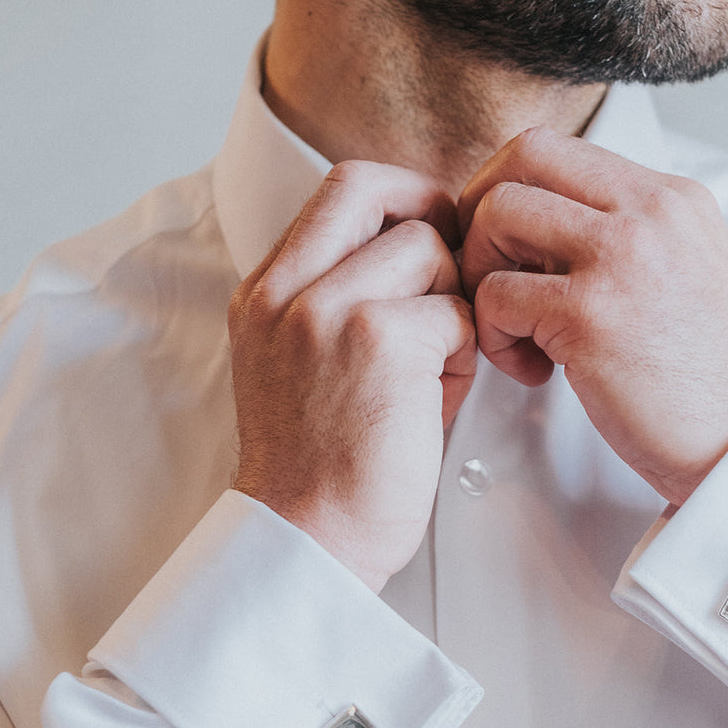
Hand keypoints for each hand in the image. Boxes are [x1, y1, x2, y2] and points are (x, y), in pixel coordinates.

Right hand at [228, 161, 476, 591]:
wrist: (310, 538)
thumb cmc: (323, 462)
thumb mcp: (304, 363)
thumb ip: (345, 297)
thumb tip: (425, 248)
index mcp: (265, 292)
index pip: (337, 190)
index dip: (398, 196)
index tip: (428, 231)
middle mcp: (286, 291)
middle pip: (374, 189)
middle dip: (430, 216)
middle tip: (453, 268)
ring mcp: (327, 310)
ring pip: (428, 249)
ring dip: (451, 300)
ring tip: (436, 362)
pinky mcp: (379, 341)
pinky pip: (456, 311)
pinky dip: (463, 348)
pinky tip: (440, 394)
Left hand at [459, 127, 727, 505]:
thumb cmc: (704, 371)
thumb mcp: (684, 268)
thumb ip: (622, 233)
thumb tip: (538, 226)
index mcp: (669, 196)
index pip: (555, 146)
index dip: (506, 185)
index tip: (505, 243)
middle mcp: (647, 211)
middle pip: (520, 156)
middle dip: (481, 212)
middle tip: (489, 273)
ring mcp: (619, 257)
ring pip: (497, 216)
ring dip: (482, 275)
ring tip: (514, 329)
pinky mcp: (590, 314)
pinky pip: (495, 296)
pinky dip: (495, 336)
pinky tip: (534, 370)